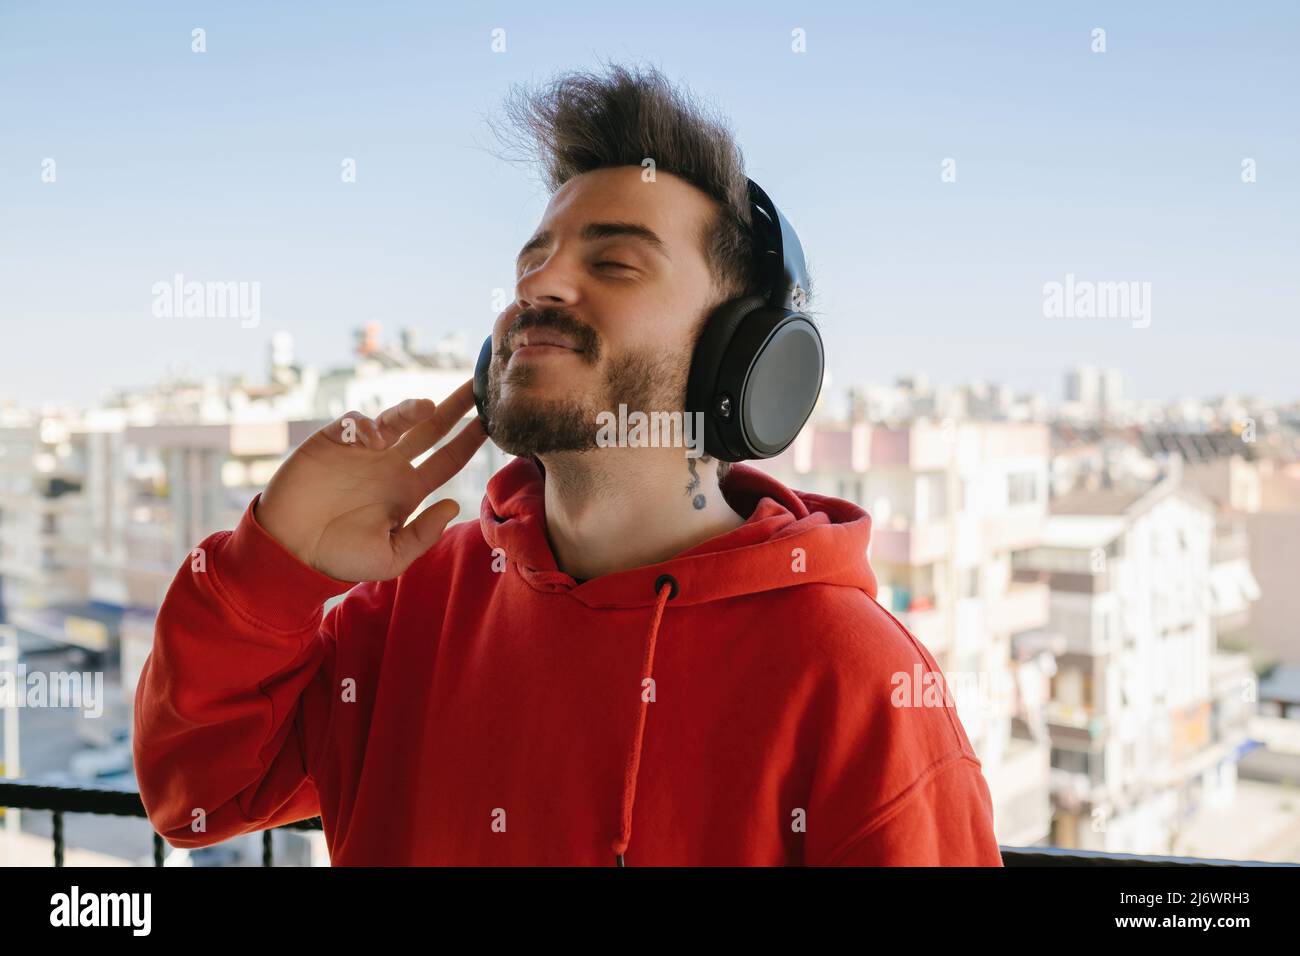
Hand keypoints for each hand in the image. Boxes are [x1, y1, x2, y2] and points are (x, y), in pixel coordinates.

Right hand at [254, 378, 487, 582]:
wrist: (289, 548)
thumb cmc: (339, 558)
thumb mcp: (389, 558)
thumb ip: (422, 535)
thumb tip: (454, 505)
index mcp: (409, 491)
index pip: (449, 460)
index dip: (469, 441)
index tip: (492, 423)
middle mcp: (392, 466)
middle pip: (432, 430)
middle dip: (455, 408)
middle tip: (477, 386)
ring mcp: (365, 451)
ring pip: (398, 419)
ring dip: (414, 409)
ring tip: (428, 407)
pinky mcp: (335, 441)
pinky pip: (358, 421)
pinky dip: (369, 423)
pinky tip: (372, 438)